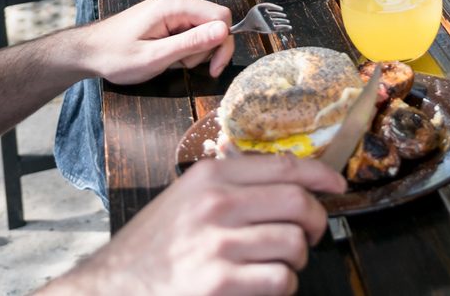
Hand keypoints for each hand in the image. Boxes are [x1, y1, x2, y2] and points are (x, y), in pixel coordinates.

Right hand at [56, 155, 341, 295]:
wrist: (111, 287)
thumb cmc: (153, 246)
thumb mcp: (186, 198)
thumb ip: (230, 184)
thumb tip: (288, 178)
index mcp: (210, 176)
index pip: (285, 165)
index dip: (321, 175)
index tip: (338, 185)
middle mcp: (216, 203)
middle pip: (298, 202)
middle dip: (316, 221)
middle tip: (311, 234)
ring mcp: (218, 244)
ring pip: (294, 244)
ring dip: (295, 260)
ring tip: (277, 265)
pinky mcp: (219, 283)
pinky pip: (280, 280)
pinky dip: (283, 287)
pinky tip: (264, 286)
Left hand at [72, 0, 234, 85]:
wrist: (91, 50)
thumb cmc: (117, 56)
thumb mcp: (155, 57)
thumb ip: (190, 43)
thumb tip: (223, 31)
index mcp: (176, 4)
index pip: (221, 17)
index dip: (222, 44)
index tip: (212, 69)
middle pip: (215, 23)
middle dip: (205, 50)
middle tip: (182, 67)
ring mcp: (175, 6)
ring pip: (205, 29)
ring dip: (194, 51)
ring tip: (168, 60)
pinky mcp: (171, 14)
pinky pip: (192, 30)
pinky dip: (185, 48)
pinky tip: (168, 54)